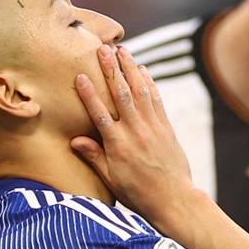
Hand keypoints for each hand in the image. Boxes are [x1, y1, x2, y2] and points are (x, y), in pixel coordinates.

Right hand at [71, 44, 192, 217]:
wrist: (173, 199)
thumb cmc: (138, 193)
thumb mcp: (111, 179)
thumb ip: (94, 157)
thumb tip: (74, 140)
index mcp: (117, 145)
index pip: (99, 114)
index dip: (89, 94)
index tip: (80, 76)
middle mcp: (135, 131)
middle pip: (121, 94)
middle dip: (111, 69)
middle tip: (102, 49)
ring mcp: (152, 127)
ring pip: (140, 91)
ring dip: (130, 68)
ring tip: (122, 50)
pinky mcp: (166, 127)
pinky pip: (156, 99)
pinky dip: (149, 82)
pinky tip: (141, 69)